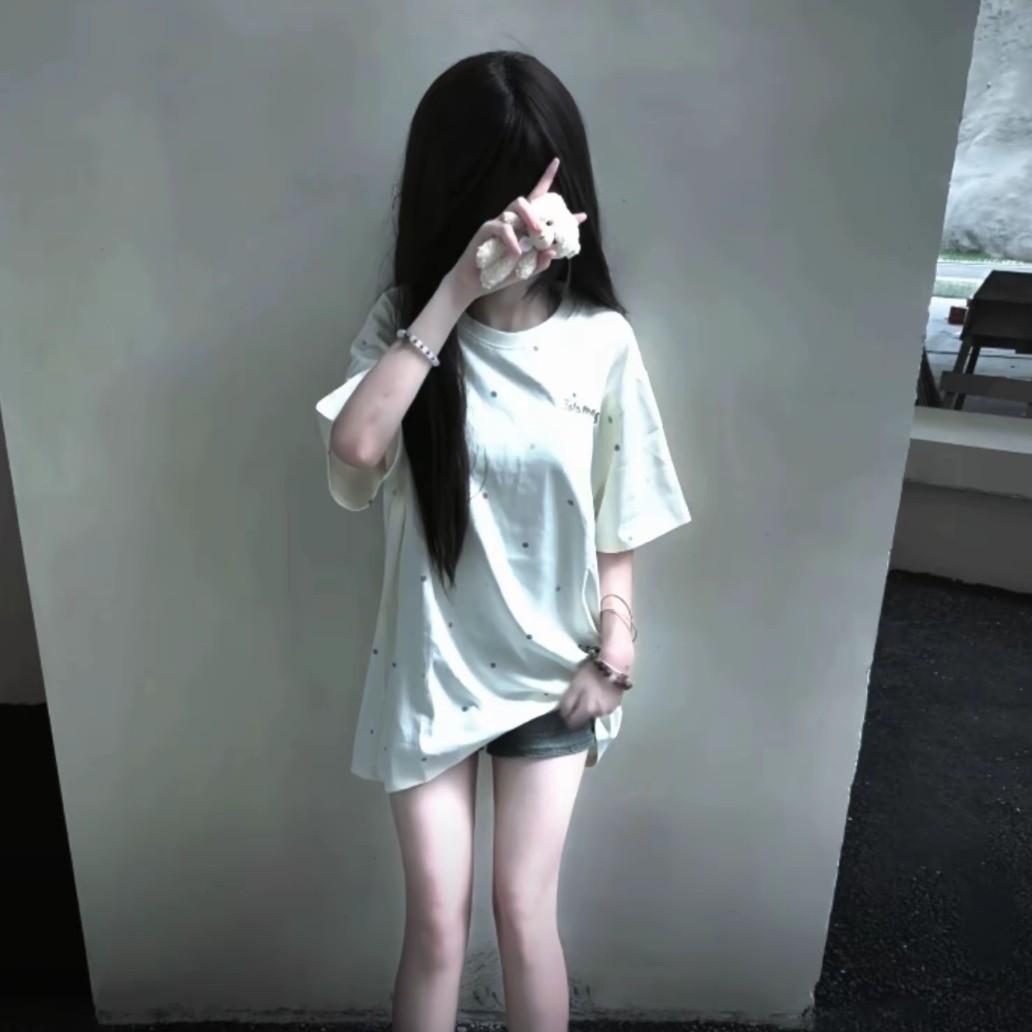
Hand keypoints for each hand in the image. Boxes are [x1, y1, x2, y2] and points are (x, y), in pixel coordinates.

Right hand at [444, 155, 588, 307]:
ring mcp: (497, 223)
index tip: (556, 162)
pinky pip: (501, 228)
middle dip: (540, 210)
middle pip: (526, 200)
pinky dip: (511, 240)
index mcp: (522, 226)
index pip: (536, 200)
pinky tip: (516, 254)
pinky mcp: (485, 230)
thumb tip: (553, 251)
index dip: (546, 181)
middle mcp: (510, 220)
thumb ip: (540, 261)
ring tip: (537, 234)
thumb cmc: (500, 274)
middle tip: (546, 229)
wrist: (474, 284)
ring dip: (529, 218)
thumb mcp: (526, 271)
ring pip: (514, 206)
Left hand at [556, 654, 627, 731]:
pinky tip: (599, 694)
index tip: (563, 710)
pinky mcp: (615, 705)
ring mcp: (607, 710)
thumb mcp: (574, 685)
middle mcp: (597, 714)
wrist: (614, 666)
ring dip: (589, 709)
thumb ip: (568, 701)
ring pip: (592, 714)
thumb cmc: (591, 673)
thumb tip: (563, 712)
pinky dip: (599, 704)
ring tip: (589, 695)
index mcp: (586, 710)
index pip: (572, 723)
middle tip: (574, 702)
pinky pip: (602, 709)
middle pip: (582, 720)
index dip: (565, 717)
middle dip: (577, 714)